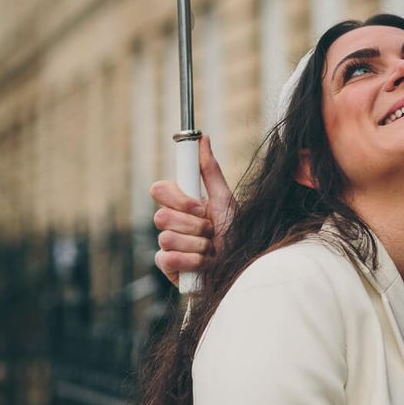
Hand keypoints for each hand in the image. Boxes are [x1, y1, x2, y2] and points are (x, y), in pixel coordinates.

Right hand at [152, 135, 236, 285]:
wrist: (244, 266)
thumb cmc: (238, 233)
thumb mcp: (225, 199)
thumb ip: (209, 170)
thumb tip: (202, 137)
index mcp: (184, 204)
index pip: (159, 190)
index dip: (179, 199)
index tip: (201, 207)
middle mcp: (173, 223)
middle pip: (160, 216)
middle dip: (194, 226)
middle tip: (212, 232)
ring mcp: (169, 246)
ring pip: (165, 238)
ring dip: (198, 245)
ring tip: (212, 250)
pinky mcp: (168, 268)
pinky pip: (165, 259)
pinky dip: (191, 262)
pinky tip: (204, 265)